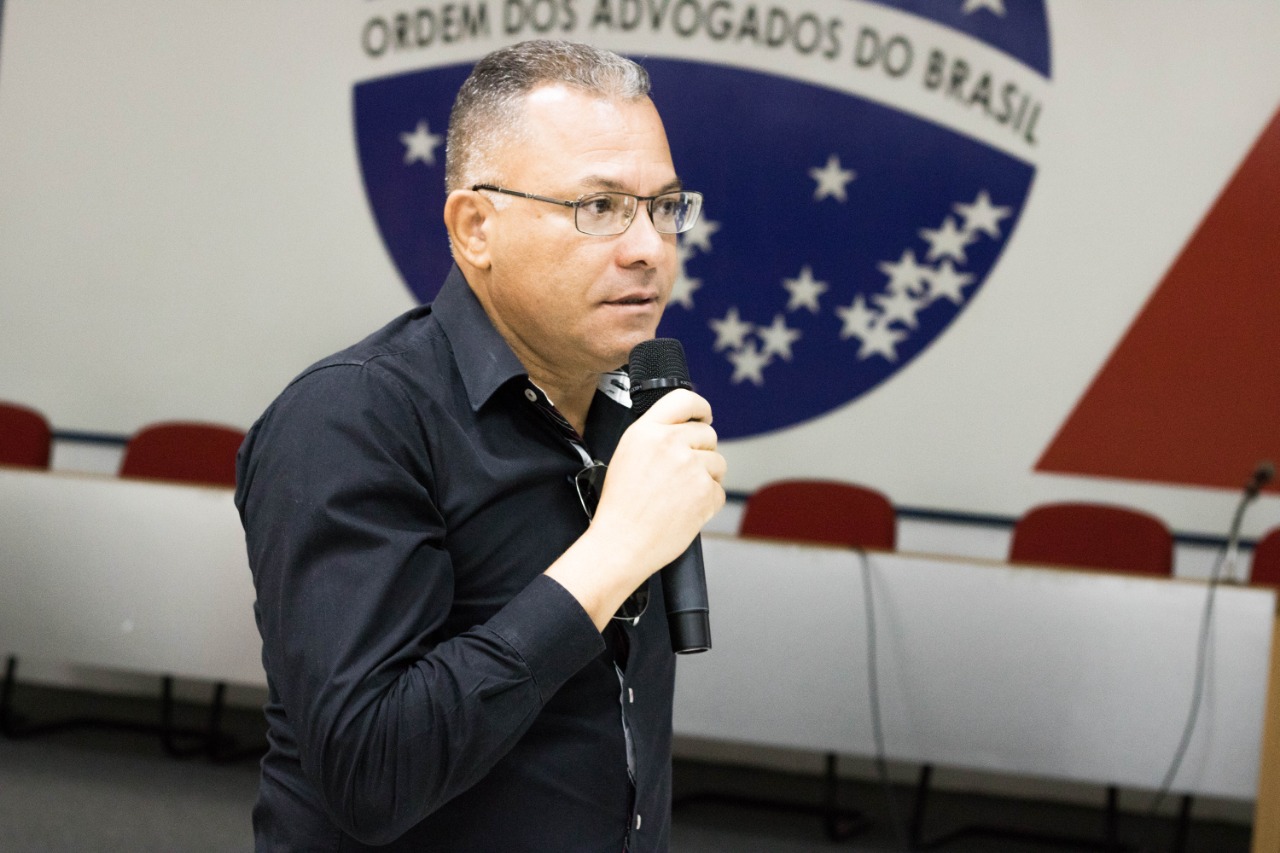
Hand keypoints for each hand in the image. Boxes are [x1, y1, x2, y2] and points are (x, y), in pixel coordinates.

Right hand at [591, 389, 725, 569]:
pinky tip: (685, 511)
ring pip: (718, 462)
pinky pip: (719, 491)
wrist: (621, 543)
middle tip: (684, 474)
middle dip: (702, 452)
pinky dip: (707, 502)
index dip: (700, 408)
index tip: (705, 416)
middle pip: (707, 434)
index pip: (684, 399)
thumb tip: (685, 429)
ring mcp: (691, 467)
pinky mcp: (705, 492)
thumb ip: (656, 436)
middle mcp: (670, 444)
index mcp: (647, 431)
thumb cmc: (620, 506)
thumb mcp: (627, 455)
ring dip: (707, 478)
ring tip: (681, 496)